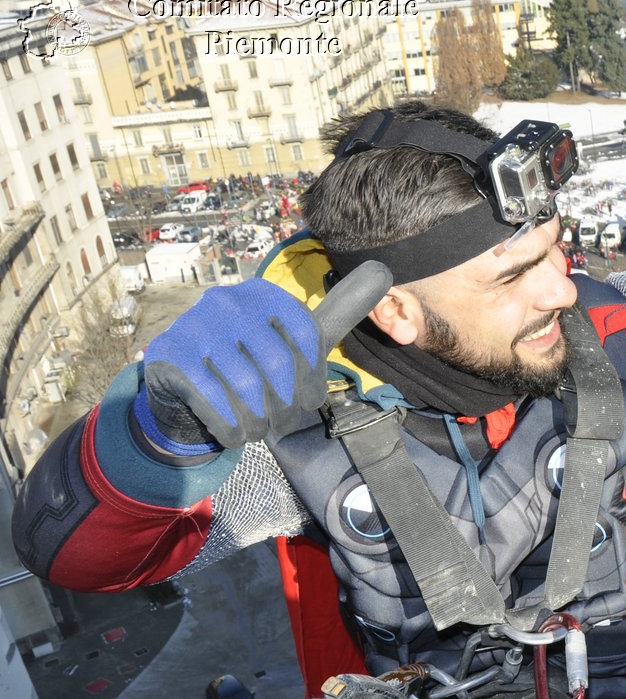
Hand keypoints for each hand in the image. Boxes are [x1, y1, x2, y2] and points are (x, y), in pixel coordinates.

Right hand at [134, 262, 391, 451]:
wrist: (185, 384)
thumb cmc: (252, 360)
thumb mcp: (297, 335)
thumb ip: (338, 311)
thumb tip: (383, 268)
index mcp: (264, 294)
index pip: (308, 337)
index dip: (313, 377)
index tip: (308, 398)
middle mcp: (227, 301)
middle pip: (279, 366)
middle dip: (286, 404)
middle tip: (281, 419)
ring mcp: (194, 326)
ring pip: (248, 389)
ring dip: (258, 420)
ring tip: (255, 425)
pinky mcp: (170, 356)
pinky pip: (214, 402)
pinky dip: (231, 427)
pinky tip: (232, 429)